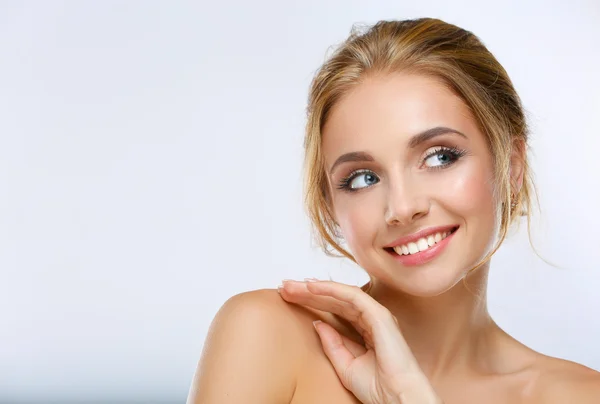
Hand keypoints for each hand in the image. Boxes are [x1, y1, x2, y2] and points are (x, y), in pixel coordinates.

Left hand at [278, 279, 442, 403]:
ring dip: (314, 288)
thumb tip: (317, 323)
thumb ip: (332, 343)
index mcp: (364, 329)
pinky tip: (311, 287)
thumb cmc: (378, 388)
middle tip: (284, 287)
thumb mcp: (345, 365)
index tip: (288, 298)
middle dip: (307, 292)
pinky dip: (331, 289)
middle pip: (334, 299)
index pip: (334, 309)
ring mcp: (375, 315)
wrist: (396, 398)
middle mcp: (370, 318)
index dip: (311, 302)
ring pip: (340, 294)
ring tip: (291, 285)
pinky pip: (351, 295)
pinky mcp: (379, 315)